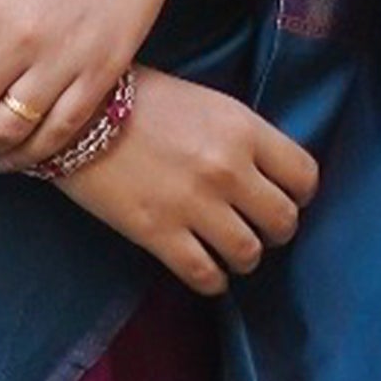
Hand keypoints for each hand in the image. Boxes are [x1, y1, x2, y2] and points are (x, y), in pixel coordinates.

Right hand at [46, 66, 319, 294]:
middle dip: (275, 230)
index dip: (299, 194)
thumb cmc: (140, 100)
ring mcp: (195, 204)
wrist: (75, 116)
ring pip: (249, 254)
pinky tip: (206, 270)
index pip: (305, 176)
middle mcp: (227, 169)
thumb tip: (266, 174)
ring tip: (228, 250)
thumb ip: (242, 137)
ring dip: (244, 257)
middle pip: (284, 221)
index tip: (283, 197)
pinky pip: (206, 275)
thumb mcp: (207, 103)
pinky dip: (213, 280)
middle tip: (258, 228)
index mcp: (243, 129)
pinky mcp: (159, 233)